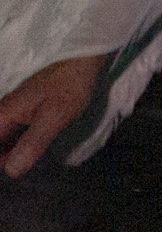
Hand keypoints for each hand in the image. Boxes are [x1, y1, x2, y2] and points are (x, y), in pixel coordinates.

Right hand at [0, 53, 106, 176]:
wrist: (83, 58)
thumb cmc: (69, 86)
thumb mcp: (54, 117)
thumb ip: (32, 143)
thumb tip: (11, 171)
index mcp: (2, 115)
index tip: (9, 174)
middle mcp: (3, 112)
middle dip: (3, 158)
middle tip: (19, 173)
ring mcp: (14, 110)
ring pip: (2, 137)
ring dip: (9, 152)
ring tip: (25, 167)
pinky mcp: (27, 108)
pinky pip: (13, 131)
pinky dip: (17, 144)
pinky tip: (31, 152)